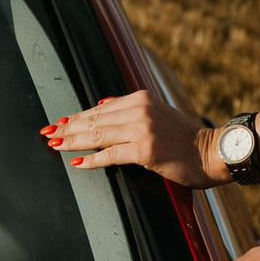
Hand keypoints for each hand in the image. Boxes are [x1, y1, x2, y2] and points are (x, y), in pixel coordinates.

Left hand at [44, 89, 225, 187]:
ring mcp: (142, 130)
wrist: (212, 152)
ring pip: (98, 135)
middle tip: (47, 134)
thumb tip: (102, 103)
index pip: (100, 108)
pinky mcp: (145, 150)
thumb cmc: (185, 139)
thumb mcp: (158, 114)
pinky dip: (91, 159)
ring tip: (55, 145)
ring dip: (73, 141)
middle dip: (68, 128)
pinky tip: (77, 161)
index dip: (77, 116)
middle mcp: (140, 110)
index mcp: (141, 98)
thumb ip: (132, 109)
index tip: (58, 122)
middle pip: (95, 120)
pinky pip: (110, 155)